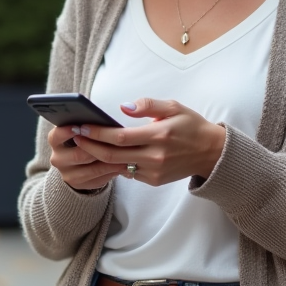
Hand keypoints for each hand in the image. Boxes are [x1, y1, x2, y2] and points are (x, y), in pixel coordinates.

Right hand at [47, 123, 128, 191]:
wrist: (79, 162)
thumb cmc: (84, 139)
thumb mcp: (81, 130)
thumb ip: (87, 125)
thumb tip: (104, 120)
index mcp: (55, 141)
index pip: (56, 136)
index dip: (67, 132)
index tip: (80, 127)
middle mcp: (57, 158)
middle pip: (78, 155)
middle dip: (98, 149)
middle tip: (116, 143)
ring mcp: (67, 174)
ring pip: (91, 170)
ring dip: (109, 163)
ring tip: (125, 155)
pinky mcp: (78, 185)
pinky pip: (97, 179)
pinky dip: (111, 172)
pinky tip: (122, 165)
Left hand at [70, 98, 226, 185]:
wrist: (211, 153)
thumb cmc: (191, 125)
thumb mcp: (173, 107)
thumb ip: (148, 105)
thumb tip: (123, 108)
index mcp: (159, 135)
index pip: (120, 137)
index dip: (97, 133)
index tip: (81, 127)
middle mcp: (155, 157)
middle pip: (113, 155)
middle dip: (90, 147)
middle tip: (74, 138)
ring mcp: (154, 172)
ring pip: (118, 167)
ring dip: (98, 158)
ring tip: (82, 147)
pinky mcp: (154, 180)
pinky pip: (129, 172)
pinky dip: (115, 164)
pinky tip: (103, 155)